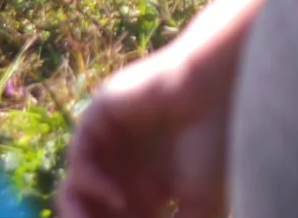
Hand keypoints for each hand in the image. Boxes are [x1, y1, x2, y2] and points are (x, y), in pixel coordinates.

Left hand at [55, 48, 233, 217]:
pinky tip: (118, 197)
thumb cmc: (218, 147)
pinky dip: (91, 185)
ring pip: (75, 189)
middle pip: (89, 211)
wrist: (221, 92)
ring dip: (79, 215)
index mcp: (147, 188)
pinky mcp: (100, 116)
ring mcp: (111, 141)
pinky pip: (79, 159)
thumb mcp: (198, 208)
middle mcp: (125, 166)